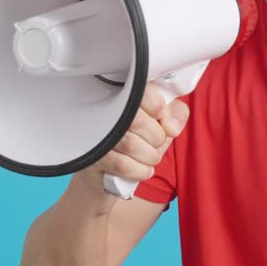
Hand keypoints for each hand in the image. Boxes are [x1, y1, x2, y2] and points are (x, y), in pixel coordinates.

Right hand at [78, 83, 188, 208]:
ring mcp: (95, 133)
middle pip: (138, 121)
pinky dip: (140, 170)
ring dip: (150, 156)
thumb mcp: (161, 122)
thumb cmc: (137, 139)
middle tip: (156, 142)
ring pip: (130, 144)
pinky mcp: (91, 156)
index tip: (160, 116)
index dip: (157, 106)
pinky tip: (143, 168)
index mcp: (122, 92)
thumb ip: (175, 115)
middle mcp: (102, 108)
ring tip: (150, 156)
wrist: (108, 174)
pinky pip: (122, 165)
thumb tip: (171, 126)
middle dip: (157, 137)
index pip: (141, 91)